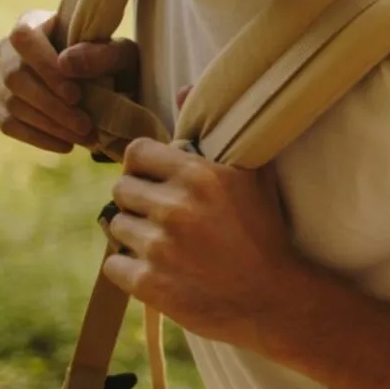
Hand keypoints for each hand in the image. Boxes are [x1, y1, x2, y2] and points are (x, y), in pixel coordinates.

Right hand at [0, 9, 139, 153]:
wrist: (109, 84)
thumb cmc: (113, 63)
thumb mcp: (122, 54)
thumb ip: (101, 54)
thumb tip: (66, 63)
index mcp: (34, 22)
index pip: (23, 38)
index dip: (45, 67)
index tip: (75, 94)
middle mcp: (9, 49)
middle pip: (15, 76)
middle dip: (52, 106)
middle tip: (85, 126)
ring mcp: (0, 78)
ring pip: (12, 103)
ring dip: (50, 125)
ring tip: (83, 137)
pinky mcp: (0, 105)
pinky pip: (8, 124)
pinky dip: (37, 138)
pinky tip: (66, 145)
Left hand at [102, 138, 309, 353]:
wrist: (276, 299)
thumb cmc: (266, 232)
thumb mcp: (252, 174)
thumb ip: (213, 131)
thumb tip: (183, 89)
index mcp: (198, 175)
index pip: (136, 152)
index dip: (145, 166)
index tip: (159, 180)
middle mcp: (175, 208)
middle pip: (121, 189)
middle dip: (140, 201)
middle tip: (164, 216)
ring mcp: (159, 248)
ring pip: (117, 227)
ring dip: (136, 235)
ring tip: (166, 246)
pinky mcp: (150, 284)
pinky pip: (113, 266)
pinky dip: (129, 269)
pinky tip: (159, 270)